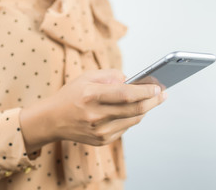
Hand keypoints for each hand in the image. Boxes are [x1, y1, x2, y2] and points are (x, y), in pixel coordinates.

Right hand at [20, 69, 166, 152]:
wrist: (52, 120)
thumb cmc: (71, 95)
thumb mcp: (86, 77)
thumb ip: (110, 75)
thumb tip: (132, 79)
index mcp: (91, 96)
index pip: (126, 95)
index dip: (145, 91)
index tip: (158, 87)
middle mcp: (96, 116)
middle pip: (135, 110)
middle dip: (153, 101)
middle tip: (163, 94)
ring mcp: (100, 131)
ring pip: (133, 120)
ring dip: (145, 109)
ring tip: (152, 99)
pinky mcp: (102, 140)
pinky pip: (125, 127)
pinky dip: (132, 117)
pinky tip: (133, 109)